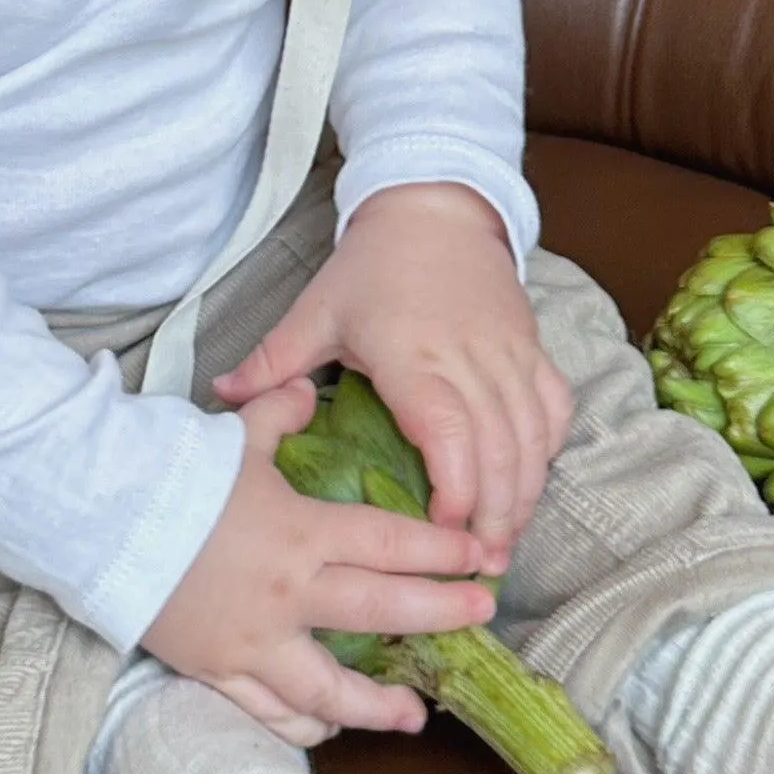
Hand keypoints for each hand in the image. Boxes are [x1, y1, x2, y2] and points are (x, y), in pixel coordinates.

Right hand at [144, 381, 501, 746]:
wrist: (99, 521)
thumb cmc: (170, 477)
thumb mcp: (234, 438)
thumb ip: (280, 415)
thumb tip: (305, 388)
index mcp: (301, 533)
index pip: (390, 544)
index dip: (442, 553)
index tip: (479, 559)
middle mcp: (289, 594)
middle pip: (382, 612)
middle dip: (439, 616)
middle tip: (480, 618)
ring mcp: (252, 641)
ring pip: (327, 690)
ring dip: (375, 706)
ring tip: (413, 715)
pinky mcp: (215, 670)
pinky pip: (266, 711)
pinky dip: (300, 725)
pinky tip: (326, 729)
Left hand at [213, 181, 573, 555]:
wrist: (434, 207)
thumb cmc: (373, 265)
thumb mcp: (317, 309)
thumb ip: (273, 363)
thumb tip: (220, 399)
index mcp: (413, 355)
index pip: (447, 431)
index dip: (454, 488)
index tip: (442, 532)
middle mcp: (469, 358)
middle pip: (498, 448)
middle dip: (496, 514)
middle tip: (482, 566)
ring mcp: (508, 353)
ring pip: (532, 435)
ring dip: (524, 493)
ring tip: (505, 543)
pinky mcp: (531, 347)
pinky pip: (553, 407)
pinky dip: (546, 451)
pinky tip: (530, 484)